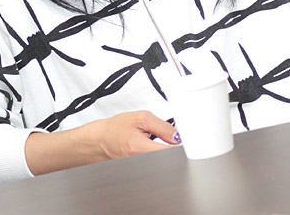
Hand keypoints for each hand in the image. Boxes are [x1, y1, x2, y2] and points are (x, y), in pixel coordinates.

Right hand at [25, 110, 179, 175]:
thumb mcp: (140, 118)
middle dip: (179, 151)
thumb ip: (162, 126)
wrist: (99, 142)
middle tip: (182, 140)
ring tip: (171, 143)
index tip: (191, 141)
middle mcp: (141, 163)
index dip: (184, 148)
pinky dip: (165, 159)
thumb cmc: (114, 129)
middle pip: (170, 163)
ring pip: (166, 166)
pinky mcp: (144, 172)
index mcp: (139, 148)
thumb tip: (180, 135)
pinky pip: (160, 167)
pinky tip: (164, 150)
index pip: (170, 154)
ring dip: (172, 155)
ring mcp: (142, 170)